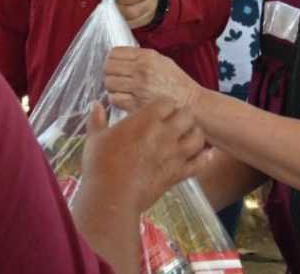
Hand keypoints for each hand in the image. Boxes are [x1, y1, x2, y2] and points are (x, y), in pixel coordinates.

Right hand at [81, 100, 207, 212]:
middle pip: (187, 116)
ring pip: (198, 137)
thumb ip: (97, 119)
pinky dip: (204, 158)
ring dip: (195, 135)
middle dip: (183, 117)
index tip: (159, 112)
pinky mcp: (178, 173)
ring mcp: (174, 154)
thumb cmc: (100, 165)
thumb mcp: (95, 138)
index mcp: (144, 120)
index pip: (167, 102)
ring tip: (187, 138)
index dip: (165, 105)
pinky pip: (200, 163)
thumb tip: (95, 104)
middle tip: (175, 123)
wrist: (111, 195)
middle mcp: (164, 133)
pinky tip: (202, 156)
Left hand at [103, 46, 201, 110]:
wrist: (190, 102)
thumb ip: (141, 57)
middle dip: (109, 72)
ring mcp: (138, 87)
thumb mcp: (162, 60)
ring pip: (109, 83)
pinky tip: (124, 99)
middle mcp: (141, 70)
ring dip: (112, 87)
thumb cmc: (177, 82)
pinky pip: (114, 99)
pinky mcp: (137, 104)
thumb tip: (121, 57)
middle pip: (108, 67)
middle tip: (116, 77)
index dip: (112, 59)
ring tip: (120, 89)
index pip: (114, 52)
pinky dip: (116, 99)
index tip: (115, 64)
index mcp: (147, 57)